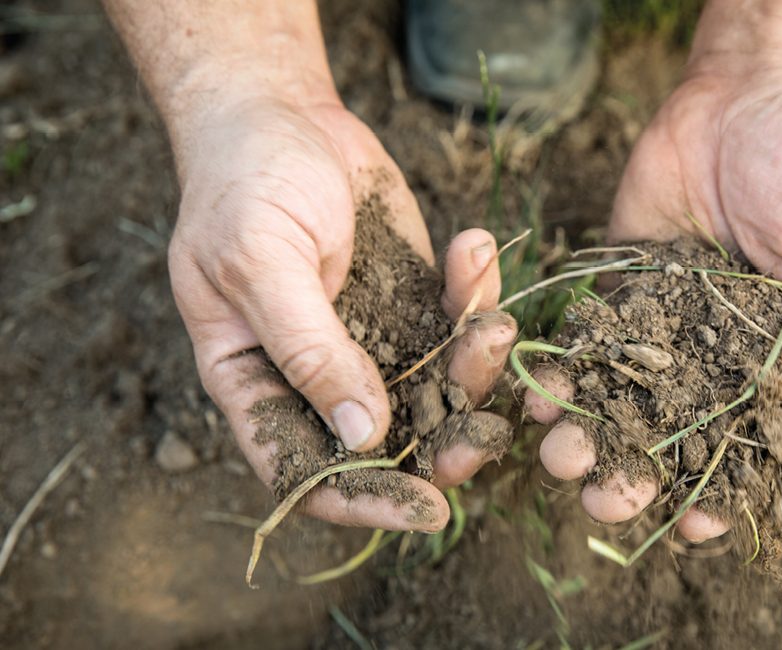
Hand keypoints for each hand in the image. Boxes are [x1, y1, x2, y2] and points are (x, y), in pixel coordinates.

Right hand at [168, 95, 515, 531]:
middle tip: (488, 435)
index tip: (425, 511)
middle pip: (389, 442)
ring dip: (475, 365)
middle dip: (444, 444)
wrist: (279, 113)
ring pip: (438, 386)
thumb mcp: (261, 264)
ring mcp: (373, 339)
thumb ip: (309, 350)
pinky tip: (475, 247)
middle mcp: (320, 374)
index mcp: (258, 383)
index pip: (307, 470)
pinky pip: (458, 320)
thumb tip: (363, 435)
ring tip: (492, 322)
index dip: (363, 499)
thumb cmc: (244, 184)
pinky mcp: (414, 299)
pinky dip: (476, 294)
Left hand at [532, 29, 781, 541]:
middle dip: (641, 473)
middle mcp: (726, 354)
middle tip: (604, 499)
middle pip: (679, 434)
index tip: (695, 528)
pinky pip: (590, 338)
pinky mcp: (624, 287)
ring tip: (559, 458)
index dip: (731, 491)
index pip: (761, 444)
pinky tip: (538, 398)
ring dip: (591, 434)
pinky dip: (564, 370)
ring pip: (625, 397)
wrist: (752, 86)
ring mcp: (671, 324)